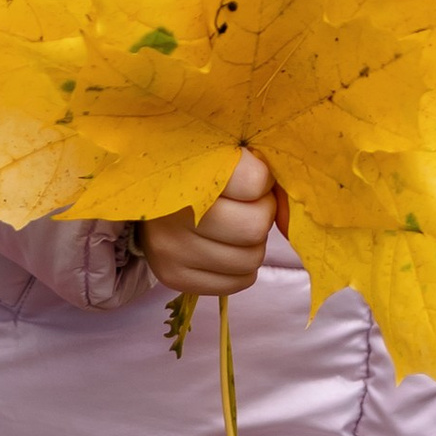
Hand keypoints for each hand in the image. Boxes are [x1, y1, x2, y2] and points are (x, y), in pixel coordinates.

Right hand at [140, 148, 282, 299]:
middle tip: (244, 206)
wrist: (145, 197)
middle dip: (259, 215)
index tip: (249, 178)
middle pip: (255, 227)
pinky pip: (239, 282)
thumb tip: (290, 214)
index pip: (255, 182)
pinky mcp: (174, 277)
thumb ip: (256, 169)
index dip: (262, 180)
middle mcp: (174, 215)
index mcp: (187, 172)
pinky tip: (224, 249)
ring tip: (232, 228)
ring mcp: (172, 251)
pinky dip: (241, 267)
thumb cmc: (194, 172)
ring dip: (251, 244)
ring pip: (251, 259)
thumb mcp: (219, 153)